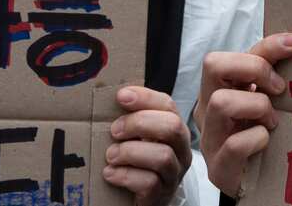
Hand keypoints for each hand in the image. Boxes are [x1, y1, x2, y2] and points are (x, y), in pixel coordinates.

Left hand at [103, 86, 191, 205]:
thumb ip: (132, 120)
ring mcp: (173, 175)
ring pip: (163, 156)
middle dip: (139, 123)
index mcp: (174, 130)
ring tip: (110, 156)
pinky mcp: (161, 196)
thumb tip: (114, 98)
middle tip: (115, 131)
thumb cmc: (137, 164)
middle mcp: (180, 150)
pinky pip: (149, 183)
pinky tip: (110, 174)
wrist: (139, 200)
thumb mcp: (138, 138)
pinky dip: (126, 175)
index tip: (121, 96)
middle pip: (172, 127)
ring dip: (131, 152)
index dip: (145, 97)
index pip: (167, 105)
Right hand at [196, 32, 291, 197]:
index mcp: (216, 88)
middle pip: (213, 65)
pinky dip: (257, 139)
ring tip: (271, 120)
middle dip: (255, 68)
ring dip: (257, 105)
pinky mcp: (218, 168)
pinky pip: (234, 144)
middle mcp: (206, 109)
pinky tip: (267, 141)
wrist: (254, 179)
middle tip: (278, 88)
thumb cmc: (259, 131)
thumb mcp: (265, 96)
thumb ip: (271, 68)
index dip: (263, 46)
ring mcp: (209, 138)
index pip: (226, 53)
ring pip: (221, 102)